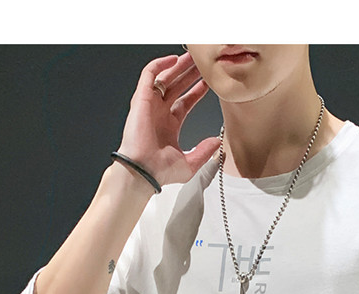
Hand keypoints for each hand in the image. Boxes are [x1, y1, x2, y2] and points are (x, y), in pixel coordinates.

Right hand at [117, 51, 220, 186]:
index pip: (185, 102)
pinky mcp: (141, 99)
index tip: (208, 83)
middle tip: (202, 64)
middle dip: (189, 74)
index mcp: (169, 126)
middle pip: (176, 87)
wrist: (143, 171)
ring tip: (192, 57)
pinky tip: (174, 59)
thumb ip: (204, 152)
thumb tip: (217, 142)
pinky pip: (149, 75)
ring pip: (164, 77)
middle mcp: (159, 114)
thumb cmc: (160, 171)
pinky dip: (160, 64)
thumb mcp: (190, 164)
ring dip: (178, 66)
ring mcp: (150, 105)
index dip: (196, 91)